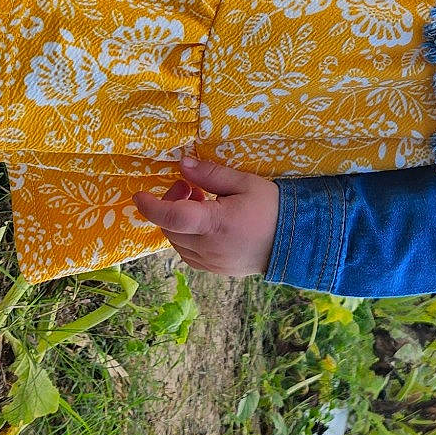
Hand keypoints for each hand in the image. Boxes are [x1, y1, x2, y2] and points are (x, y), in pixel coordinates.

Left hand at [132, 155, 278, 277]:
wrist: (296, 241)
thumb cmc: (271, 208)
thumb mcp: (244, 183)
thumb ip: (211, 175)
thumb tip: (183, 164)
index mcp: (215, 224)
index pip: (171, 217)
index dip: (150, 206)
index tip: (139, 195)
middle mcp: (208, 248)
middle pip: (170, 228)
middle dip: (170, 205)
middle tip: (190, 187)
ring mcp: (211, 263)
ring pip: (177, 243)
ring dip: (178, 222)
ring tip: (201, 203)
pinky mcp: (215, 270)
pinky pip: (189, 254)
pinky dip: (188, 237)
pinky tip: (205, 224)